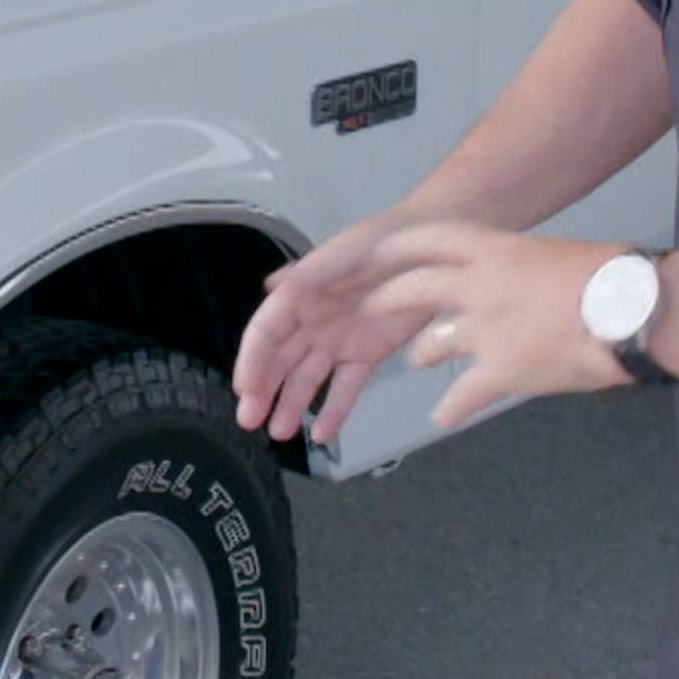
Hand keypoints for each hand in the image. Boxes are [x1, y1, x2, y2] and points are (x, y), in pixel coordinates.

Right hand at [233, 207, 440, 443]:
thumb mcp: (347, 251)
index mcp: (300, 294)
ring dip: (291, 405)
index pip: (266, 331)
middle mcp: (312, 320)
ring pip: (307, 379)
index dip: (252, 360)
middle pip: (279, 360)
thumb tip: (270, 288)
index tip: (244, 389)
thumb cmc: (386, 243)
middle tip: (249, 421)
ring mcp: (338, 340)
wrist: (434, 250)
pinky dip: (334, 411)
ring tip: (279, 434)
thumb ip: (310, 270)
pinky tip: (321, 434)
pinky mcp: (367, 354)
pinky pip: (346, 387)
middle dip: (263, 390)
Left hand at [362, 223, 627, 432]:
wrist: (631, 313)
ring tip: (416, 359)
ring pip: (431, 343)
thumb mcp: (560, 256)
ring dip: (421, 353)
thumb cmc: (612, 278)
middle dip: (388, 299)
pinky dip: (449, 408)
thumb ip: (528, 268)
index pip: (435, 239)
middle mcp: (480, 286)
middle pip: (415, 290)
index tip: (382, 251)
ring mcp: (484, 331)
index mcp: (499, 250)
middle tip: (373, 306)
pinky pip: (460, 395)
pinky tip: (442, 416)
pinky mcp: (499, 372)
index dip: (404, 246)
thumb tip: (527, 279)